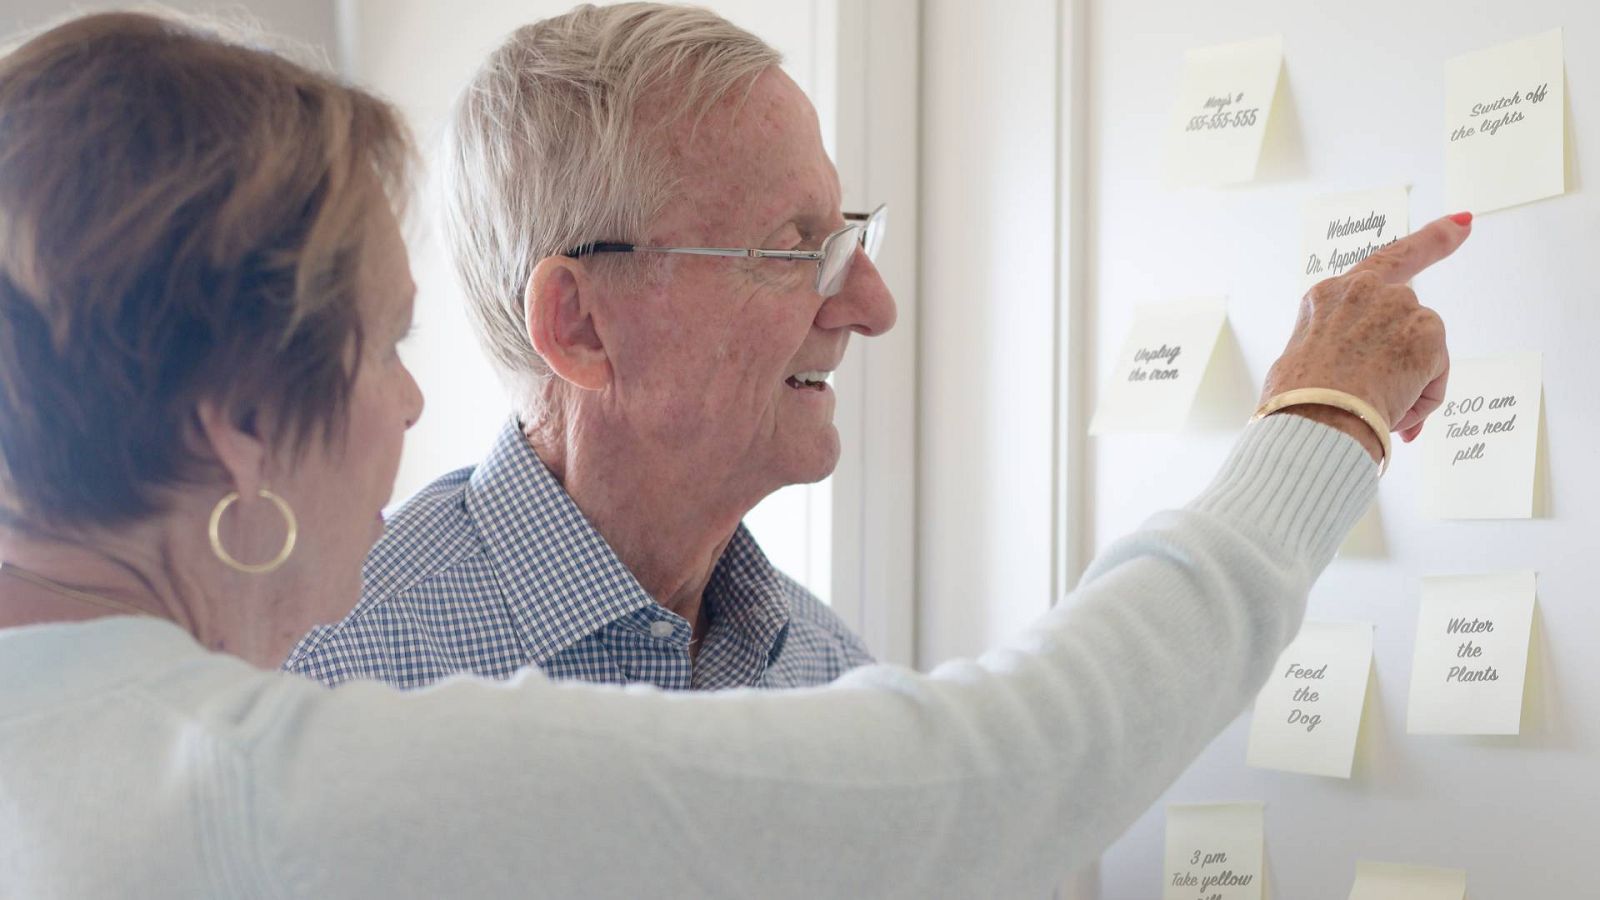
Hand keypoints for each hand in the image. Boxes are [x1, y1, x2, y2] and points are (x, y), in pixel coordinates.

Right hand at [1261, 213, 1471, 456]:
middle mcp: (1366, 289)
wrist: (1314, 418)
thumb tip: (1372, 384)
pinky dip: (1421, 398)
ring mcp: (1399, 306)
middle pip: (1411, 312)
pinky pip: (1436, 373)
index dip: (1432, 240)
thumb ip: (1339, 349)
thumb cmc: (1298, 400)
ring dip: (1408, 384)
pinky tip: (1395, 410)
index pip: (1386, 259)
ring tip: (1375, 408)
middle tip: (1391, 380)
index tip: (1463, 222)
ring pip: (1423, 350)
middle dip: (1415, 344)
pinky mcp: (1427, 331)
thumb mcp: (1302, 362)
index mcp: (1329, 295)